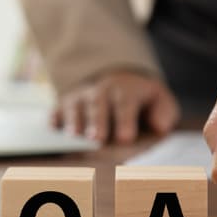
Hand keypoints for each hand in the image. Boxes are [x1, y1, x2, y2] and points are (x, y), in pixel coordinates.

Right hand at [51, 71, 179, 143]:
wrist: (116, 77)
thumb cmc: (140, 98)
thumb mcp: (159, 98)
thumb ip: (164, 112)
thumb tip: (160, 127)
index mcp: (125, 90)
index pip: (125, 104)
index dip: (125, 120)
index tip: (125, 138)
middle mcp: (100, 91)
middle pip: (98, 104)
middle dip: (97, 121)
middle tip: (97, 139)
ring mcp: (80, 97)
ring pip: (75, 106)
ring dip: (75, 120)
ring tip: (74, 136)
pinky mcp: (64, 104)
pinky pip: (56, 109)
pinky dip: (54, 118)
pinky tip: (52, 128)